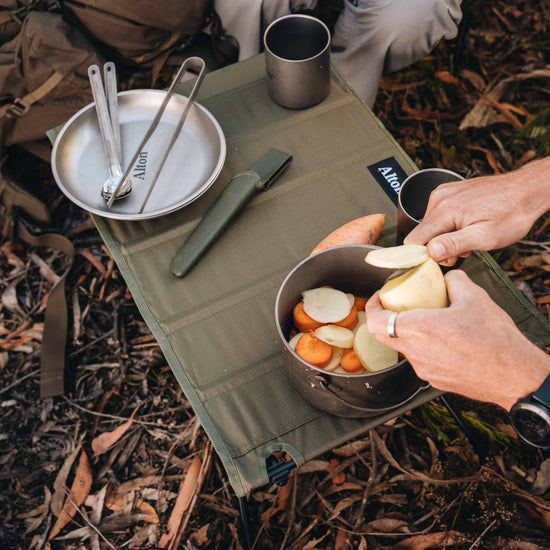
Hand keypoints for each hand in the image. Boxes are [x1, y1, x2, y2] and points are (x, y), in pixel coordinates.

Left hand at [365, 270, 549, 409]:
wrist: (515, 376)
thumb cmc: (496, 341)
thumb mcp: (475, 297)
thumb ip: (455, 281)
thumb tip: (448, 277)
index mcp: (418, 330)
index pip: (375, 322)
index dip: (372, 308)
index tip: (379, 298)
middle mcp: (416, 353)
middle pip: (384, 336)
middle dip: (386, 319)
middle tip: (398, 306)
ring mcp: (424, 370)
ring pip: (404, 348)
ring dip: (408, 333)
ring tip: (427, 321)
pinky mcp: (435, 380)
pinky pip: (421, 360)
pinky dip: (424, 348)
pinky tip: (444, 340)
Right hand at [405, 158, 549, 264]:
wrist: (527, 191)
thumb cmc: (512, 213)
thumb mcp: (485, 237)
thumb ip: (455, 244)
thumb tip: (431, 251)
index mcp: (444, 210)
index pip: (413, 240)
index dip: (425, 255)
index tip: (444, 258)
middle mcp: (439, 198)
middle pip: (423, 234)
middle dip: (440, 247)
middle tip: (465, 247)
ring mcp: (443, 193)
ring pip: (431, 226)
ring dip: (447, 236)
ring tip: (470, 234)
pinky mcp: (449, 192)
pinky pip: (439, 216)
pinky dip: (451, 225)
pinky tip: (468, 224)